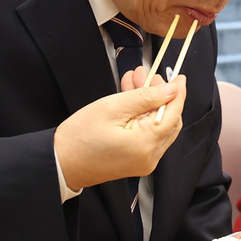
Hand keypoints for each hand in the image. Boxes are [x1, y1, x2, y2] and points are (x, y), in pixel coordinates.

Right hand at [53, 71, 185, 190]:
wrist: (61, 163)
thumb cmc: (79, 137)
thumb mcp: (113, 107)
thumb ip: (145, 98)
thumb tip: (171, 90)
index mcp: (146, 144)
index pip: (173, 114)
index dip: (177, 93)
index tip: (179, 77)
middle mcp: (150, 157)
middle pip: (169, 121)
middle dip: (161, 96)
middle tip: (150, 76)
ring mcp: (144, 161)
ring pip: (158, 126)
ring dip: (150, 104)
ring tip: (136, 81)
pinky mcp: (137, 161)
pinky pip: (148, 135)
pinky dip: (143, 116)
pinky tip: (132, 98)